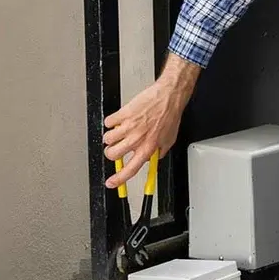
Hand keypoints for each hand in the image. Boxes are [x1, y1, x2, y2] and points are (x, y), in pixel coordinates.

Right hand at [102, 54, 199, 186]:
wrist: (169, 96)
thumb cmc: (170, 116)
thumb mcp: (169, 140)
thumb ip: (158, 153)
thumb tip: (151, 160)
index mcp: (148, 148)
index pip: (130, 170)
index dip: (119, 179)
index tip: (112, 182)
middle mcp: (137, 139)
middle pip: (112, 154)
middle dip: (111, 152)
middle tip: (116, 147)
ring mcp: (129, 127)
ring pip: (107, 139)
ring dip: (111, 137)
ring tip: (120, 131)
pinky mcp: (123, 114)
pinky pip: (108, 122)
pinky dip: (112, 122)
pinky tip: (120, 120)